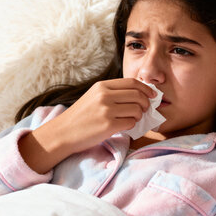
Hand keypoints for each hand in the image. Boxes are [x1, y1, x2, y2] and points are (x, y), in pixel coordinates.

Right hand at [19, 78, 155, 172]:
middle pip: (138, 95)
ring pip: (137, 110)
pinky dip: (132, 126)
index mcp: (102, 86)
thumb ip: (113, 93)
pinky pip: (131, 123)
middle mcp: (105, 96)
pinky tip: (124, 126)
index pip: (132, 82)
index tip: (152, 95)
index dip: (146, 88)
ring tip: (131, 119)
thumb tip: (139, 95)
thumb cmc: (80, 117)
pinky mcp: (108, 125)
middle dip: (146, 103)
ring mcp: (107, 110)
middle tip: (145, 110)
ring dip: (139, 116)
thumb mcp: (94, 97)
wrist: (63, 133)